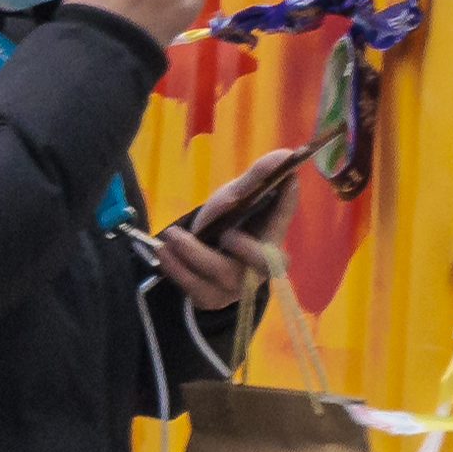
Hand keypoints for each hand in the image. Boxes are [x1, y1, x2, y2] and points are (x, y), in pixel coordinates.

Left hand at [142, 147, 305, 310]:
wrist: (194, 262)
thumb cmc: (224, 225)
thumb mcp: (235, 199)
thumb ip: (256, 179)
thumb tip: (286, 153)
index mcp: (270, 237)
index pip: (283, 218)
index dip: (287, 203)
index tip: (288, 182)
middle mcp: (258, 267)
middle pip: (264, 263)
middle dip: (248, 249)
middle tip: (228, 235)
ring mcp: (235, 286)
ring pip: (221, 273)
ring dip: (195, 253)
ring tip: (173, 236)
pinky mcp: (210, 298)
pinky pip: (194, 286)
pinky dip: (177, 267)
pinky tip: (164, 252)